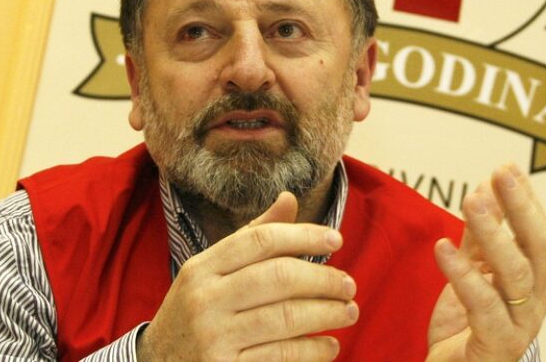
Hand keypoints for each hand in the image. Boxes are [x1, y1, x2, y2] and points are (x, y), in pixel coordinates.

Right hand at [136, 192, 358, 360]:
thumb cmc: (196, 311)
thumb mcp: (211, 271)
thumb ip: (252, 236)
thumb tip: (289, 198)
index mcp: (202, 267)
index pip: (261, 240)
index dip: (304, 235)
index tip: (337, 239)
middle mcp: (205, 299)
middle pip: (278, 277)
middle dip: (323, 279)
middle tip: (349, 284)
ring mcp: (214, 338)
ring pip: (286, 317)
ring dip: (327, 313)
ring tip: (349, 311)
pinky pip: (282, 356)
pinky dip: (313, 350)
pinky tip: (329, 345)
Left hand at [427, 164, 545, 361]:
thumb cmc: (466, 327)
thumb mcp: (472, 273)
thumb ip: (479, 237)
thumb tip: (486, 187)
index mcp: (531, 283)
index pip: (537, 234)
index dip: (525, 200)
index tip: (507, 167)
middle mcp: (533, 302)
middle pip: (536, 249)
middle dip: (520, 207)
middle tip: (501, 173)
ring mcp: (519, 325)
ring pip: (515, 274)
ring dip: (493, 233)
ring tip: (472, 200)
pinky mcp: (496, 345)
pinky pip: (483, 306)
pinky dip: (463, 274)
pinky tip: (442, 247)